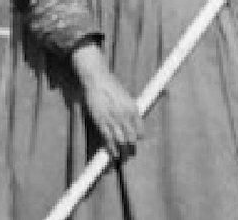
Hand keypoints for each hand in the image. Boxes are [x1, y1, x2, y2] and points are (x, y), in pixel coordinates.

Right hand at [72, 44, 142, 159]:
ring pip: (121, 141)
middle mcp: (125, 115)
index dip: (138, 138)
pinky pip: (108, 139)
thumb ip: (129, 110)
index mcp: (133, 109)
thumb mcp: (125, 96)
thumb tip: (132, 121)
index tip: (135, 141)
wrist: (96, 79)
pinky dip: (111, 148)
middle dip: (131, 148)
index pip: (140, 131)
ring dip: (123, 152)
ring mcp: (113, 119)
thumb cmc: (110, 85)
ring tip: (123, 158)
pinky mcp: (101, 121)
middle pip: (132, 139)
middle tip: (130, 153)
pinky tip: (113, 154)